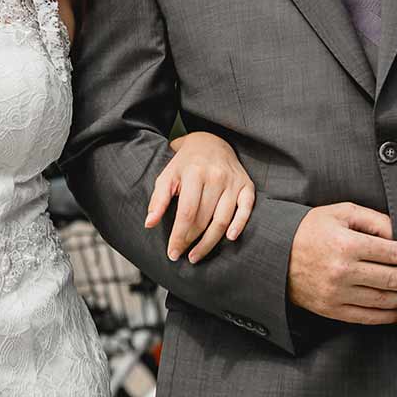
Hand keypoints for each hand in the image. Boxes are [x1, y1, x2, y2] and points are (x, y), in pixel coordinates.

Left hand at [148, 131, 254, 263]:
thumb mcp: (167, 175)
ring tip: (197, 255)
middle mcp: (216, 176)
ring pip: (223, 219)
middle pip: (204, 219)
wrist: (211, 141)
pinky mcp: (247, 185)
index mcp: (194, 173)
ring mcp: (233, 181)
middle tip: (183, 255)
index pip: (186, 212)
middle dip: (192, 241)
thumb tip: (149, 224)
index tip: (172, 252)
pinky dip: (239, 225)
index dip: (179, 235)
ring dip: (210, 242)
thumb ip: (158, 199)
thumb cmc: (186, 163)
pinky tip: (230, 238)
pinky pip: (246, 209)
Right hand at [286, 202, 396, 323]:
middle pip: (392, 279)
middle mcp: (343, 271)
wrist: (274, 254)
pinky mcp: (332, 309)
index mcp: (346, 244)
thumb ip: (372, 219)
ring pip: (383, 300)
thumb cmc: (310, 229)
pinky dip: (388, 316)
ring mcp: (337, 293)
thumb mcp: (339, 212)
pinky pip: (368, 317)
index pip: (391, 253)